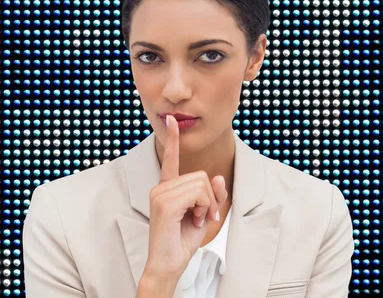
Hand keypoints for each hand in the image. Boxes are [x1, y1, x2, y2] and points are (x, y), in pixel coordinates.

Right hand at [142, 114, 227, 281]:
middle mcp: (161, 187)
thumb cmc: (183, 239)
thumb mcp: (205, 213)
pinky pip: (197, 193)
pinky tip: (194, 221)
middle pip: (200, 175)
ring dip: (207, 204)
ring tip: (196, 220)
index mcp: (167, 187)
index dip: (173, 140)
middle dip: (210, 197)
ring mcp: (160, 194)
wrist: (169, 263)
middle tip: (203, 216)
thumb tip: (219, 178)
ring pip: (200, 183)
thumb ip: (213, 194)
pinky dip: (203, 207)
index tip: (173, 121)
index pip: (170, 159)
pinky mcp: (165, 203)